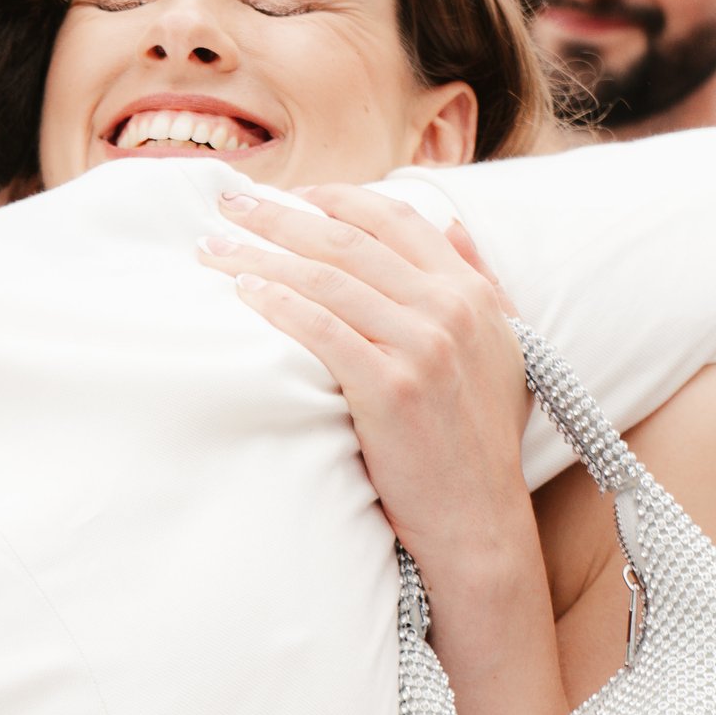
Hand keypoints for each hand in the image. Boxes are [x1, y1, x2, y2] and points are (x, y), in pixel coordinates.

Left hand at [199, 183, 529, 579]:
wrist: (478, 520)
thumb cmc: (480, 440)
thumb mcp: (501, 348)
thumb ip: (480, 280)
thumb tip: (450, 225)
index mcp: (473, 292)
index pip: (396, 219)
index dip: (338, 199)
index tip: (291, 194)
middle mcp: (451, 308)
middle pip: (349, 241)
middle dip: (280, 216)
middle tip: (229, 203)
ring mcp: (422, 345)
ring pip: (327, 278)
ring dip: (261, 253)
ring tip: (214, 249)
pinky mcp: (390, 386)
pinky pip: (320, 327)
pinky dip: (277, 302)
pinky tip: (243, 291)